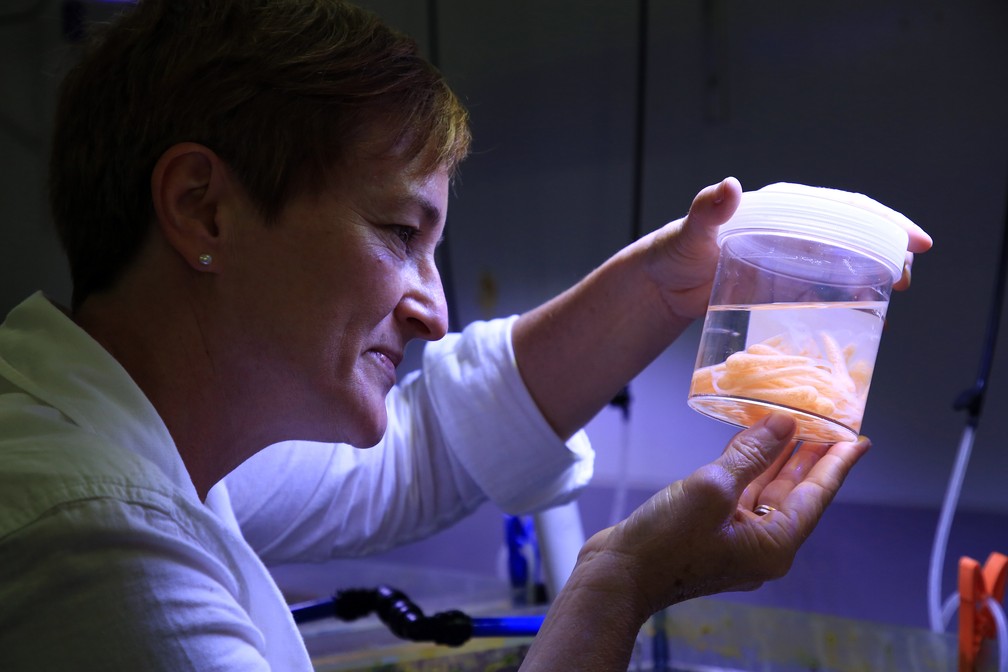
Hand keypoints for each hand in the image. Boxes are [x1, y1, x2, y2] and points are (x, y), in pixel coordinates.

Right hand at [574, 413, 869, 618]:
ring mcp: (735, 541)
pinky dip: (745, 469)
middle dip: (808, 457)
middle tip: (827, 423)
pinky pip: (739, 496)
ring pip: (764, 492)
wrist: (618, 575)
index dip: (837, 463)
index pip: (816, 495)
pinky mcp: (711, 534)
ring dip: (775, 459)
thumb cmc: (666, 543)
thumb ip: (752, 454)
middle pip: (793, 493)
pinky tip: (748, 445)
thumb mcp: (714, 488)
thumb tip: (782, 425)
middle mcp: (761, 546)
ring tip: (791, 425)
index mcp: (774, 545)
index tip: (858, 440)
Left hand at [643, 178, 933, 322]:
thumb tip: (728, 187)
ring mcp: (788, 256)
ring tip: (899, 291)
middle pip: (851, 233)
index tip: (911, 239)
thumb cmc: (674, 252)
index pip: (840, 207)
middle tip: (910, 275)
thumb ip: (706, 212)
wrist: (661, 285)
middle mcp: (790, 228)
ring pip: (843, 258)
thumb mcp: (691, 232)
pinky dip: (847, 295)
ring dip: (874, 271)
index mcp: (779, 208)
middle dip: (887, 249)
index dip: (880, 221)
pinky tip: (866, 312)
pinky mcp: (781, 283)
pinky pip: (822, 285)